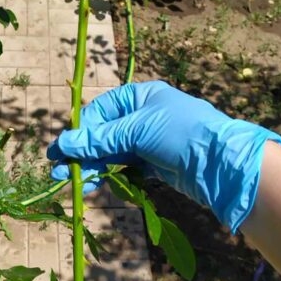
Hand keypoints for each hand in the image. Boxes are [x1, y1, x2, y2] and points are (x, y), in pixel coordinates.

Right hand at [47, 81, 280, 232]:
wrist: (221, 163)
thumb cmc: (181, 132)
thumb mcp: (137, 130)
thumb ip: (100, 139)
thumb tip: (63, 144)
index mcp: (140, 96)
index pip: (101, 112)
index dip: (81, 131)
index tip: (62, 150)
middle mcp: (144, 116)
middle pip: (104, 134)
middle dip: (82, 152)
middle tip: (59, 173)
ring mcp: (150, 140)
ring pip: (114, 153)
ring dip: (94, 166)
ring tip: (75, 183)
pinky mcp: (156, 163)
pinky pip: (127, 168)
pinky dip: (113, 175)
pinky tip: (98, 184)